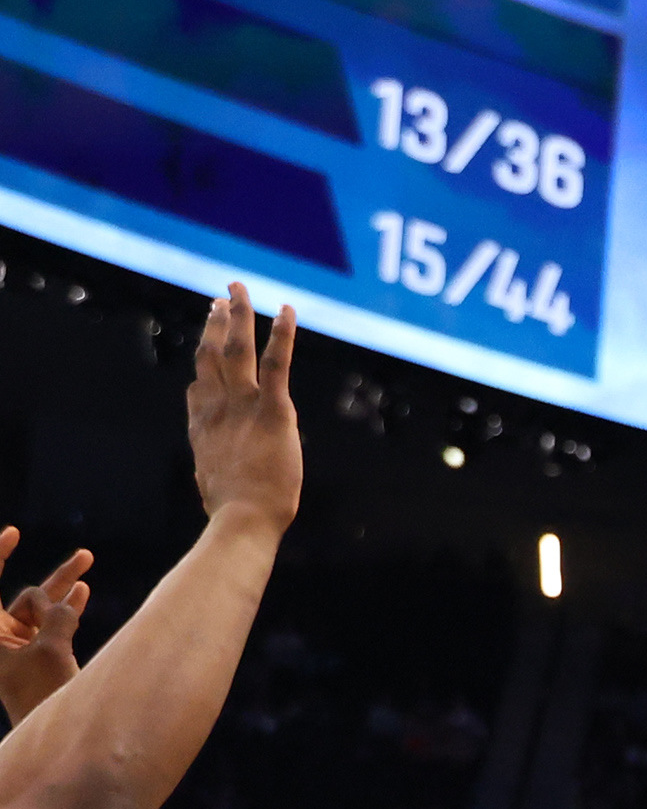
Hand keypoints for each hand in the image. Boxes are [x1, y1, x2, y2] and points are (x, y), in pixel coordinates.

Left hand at [0, 530, 91, 716]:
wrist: (54, 740)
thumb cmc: (44, 698)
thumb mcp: (51, 651)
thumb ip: (57, 617)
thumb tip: (67, 601)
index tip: (13, 533)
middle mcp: (1, 637)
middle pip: (25, 595)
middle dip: (54, 578)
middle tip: (85, 556)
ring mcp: (20, 646)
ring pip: (43, 609)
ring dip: (65, 589)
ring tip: (89, 563)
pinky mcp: (39, 657)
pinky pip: (54, 624)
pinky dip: (68, 609)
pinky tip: (83, 591)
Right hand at [183, 285, 301, 529]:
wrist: (242, 520)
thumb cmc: (231, 514)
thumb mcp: (214, 486)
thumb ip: (215, 472)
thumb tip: (213, 484)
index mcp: (203, 428)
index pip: (199, 387)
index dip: (202, 362)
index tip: (205, 340)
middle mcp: (217, 408)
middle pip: (211, 356)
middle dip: (215, 324)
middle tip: (219, 299)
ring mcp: (243, 406)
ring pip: (236, 349)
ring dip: (236, 315)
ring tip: (238, 288)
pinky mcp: (273, 410)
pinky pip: (277, 363)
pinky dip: (281, 334)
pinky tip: (286, 311)